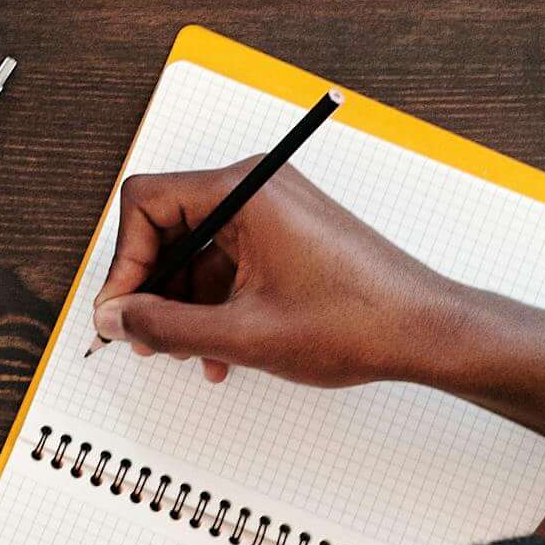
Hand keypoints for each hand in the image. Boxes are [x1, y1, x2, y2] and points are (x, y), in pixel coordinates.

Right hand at [93, 162, 458, 389]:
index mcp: (246, 191)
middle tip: (145, 337)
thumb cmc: (358, 321)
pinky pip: (229, 263)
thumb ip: (167, 326)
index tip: (120, 310)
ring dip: (185, 306)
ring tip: (192, 355)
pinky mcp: (287, 236)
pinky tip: (221, 350)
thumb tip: (118, 318)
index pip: (148, 202)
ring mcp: (274, 212)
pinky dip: (216, 304)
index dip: (125, 261)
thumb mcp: (244, 334)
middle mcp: (258, 189)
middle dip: (154, 288)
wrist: (426, 332)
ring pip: (198, 252)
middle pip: (169, 227)